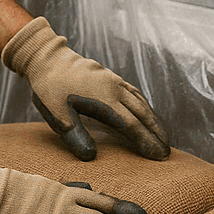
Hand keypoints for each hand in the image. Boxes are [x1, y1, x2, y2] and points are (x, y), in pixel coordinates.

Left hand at [2, 17, 170, 161]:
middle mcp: (114, 89)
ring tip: (162, 137)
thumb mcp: (56, 114)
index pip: (132, 126)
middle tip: (167, 152)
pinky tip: (146, 113)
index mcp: (104, 100)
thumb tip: (91, 157)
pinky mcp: (110, 77)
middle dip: (157, 134)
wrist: (46, 57)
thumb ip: (74, 136)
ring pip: (141, 102)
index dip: (146, 142)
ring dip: (153, 120)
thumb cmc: (49, 88)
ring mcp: (114, 81)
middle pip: (143, 114)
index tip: (157, 157)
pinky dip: (144, 106)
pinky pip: (134, 93)